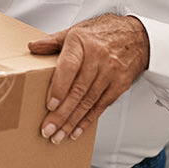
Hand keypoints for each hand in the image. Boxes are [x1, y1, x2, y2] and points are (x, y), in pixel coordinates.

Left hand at [28, 14, 148, 143]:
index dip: (59, 87)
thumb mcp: (75, 31)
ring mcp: (110, 73)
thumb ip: (52, 41)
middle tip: (48, 129)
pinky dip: (88, 120)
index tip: (50, 105)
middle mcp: (97, 58)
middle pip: (78, 90)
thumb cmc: (101, 33)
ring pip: (88, 101)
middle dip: (62, 113)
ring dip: (72, 122)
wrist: (136, 36)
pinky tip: (76, 131)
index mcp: (81, 42)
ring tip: (58, 136)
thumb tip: (32, 46)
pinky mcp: (120, 85)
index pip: (69, 67)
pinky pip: (101, 106)